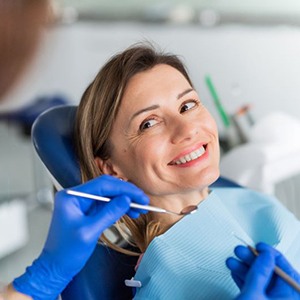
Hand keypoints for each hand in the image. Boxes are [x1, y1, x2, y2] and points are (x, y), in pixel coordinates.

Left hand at [13, 175, 148, 299]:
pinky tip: (130, 212)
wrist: (56, 267)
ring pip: (109, 196)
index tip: (139, 195)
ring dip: (125, 201)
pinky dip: (119, 208)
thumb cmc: (65, 252)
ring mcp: (83, 203)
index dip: (124, 189)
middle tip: (142, 201)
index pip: (103, 184)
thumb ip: (109, 213)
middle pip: (107, 187)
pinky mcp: (88, 211)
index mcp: (72, 196)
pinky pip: (107, 205)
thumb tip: (126, 200)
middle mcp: (77, 196)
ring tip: (139, 209)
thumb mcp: (89, 232)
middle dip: (126, 193)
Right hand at [226, 242, 299, 299]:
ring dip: (243, 268)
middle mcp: (281, 298)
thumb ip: (259, 273)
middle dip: (252, 260)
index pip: (284, 269)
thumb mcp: (254, 294)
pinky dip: (242, 278)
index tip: (259, 246)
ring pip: (258, 279)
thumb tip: (265, 255)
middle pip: (269, 273)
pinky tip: (234, 271)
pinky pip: (252, 287)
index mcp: (289, 297)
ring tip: (232, 261)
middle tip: (241, 251)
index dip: (270, 254)